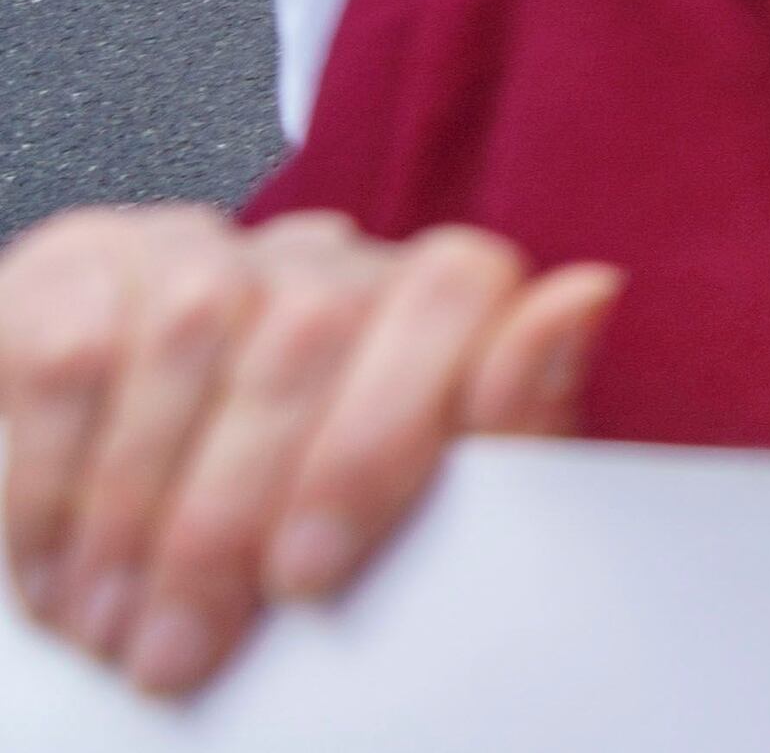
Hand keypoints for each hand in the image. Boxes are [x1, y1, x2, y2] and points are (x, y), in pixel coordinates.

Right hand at [0, 205, 614, 696]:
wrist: (134, 513)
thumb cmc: (303, 519)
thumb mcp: (422, 508)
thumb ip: (510, 425)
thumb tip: (587, 291)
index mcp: (433, 303)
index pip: (457, 289)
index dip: (386, 429)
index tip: (311, 575)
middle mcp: (327, 258)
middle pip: (311, 330)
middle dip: (235, 516)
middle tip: (188, 648)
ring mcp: (208, 249)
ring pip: (195, 337)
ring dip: (139, 513)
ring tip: (119, 633)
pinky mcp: (90, 263)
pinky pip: (78, 353)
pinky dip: (54, 482)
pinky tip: (54, 575)